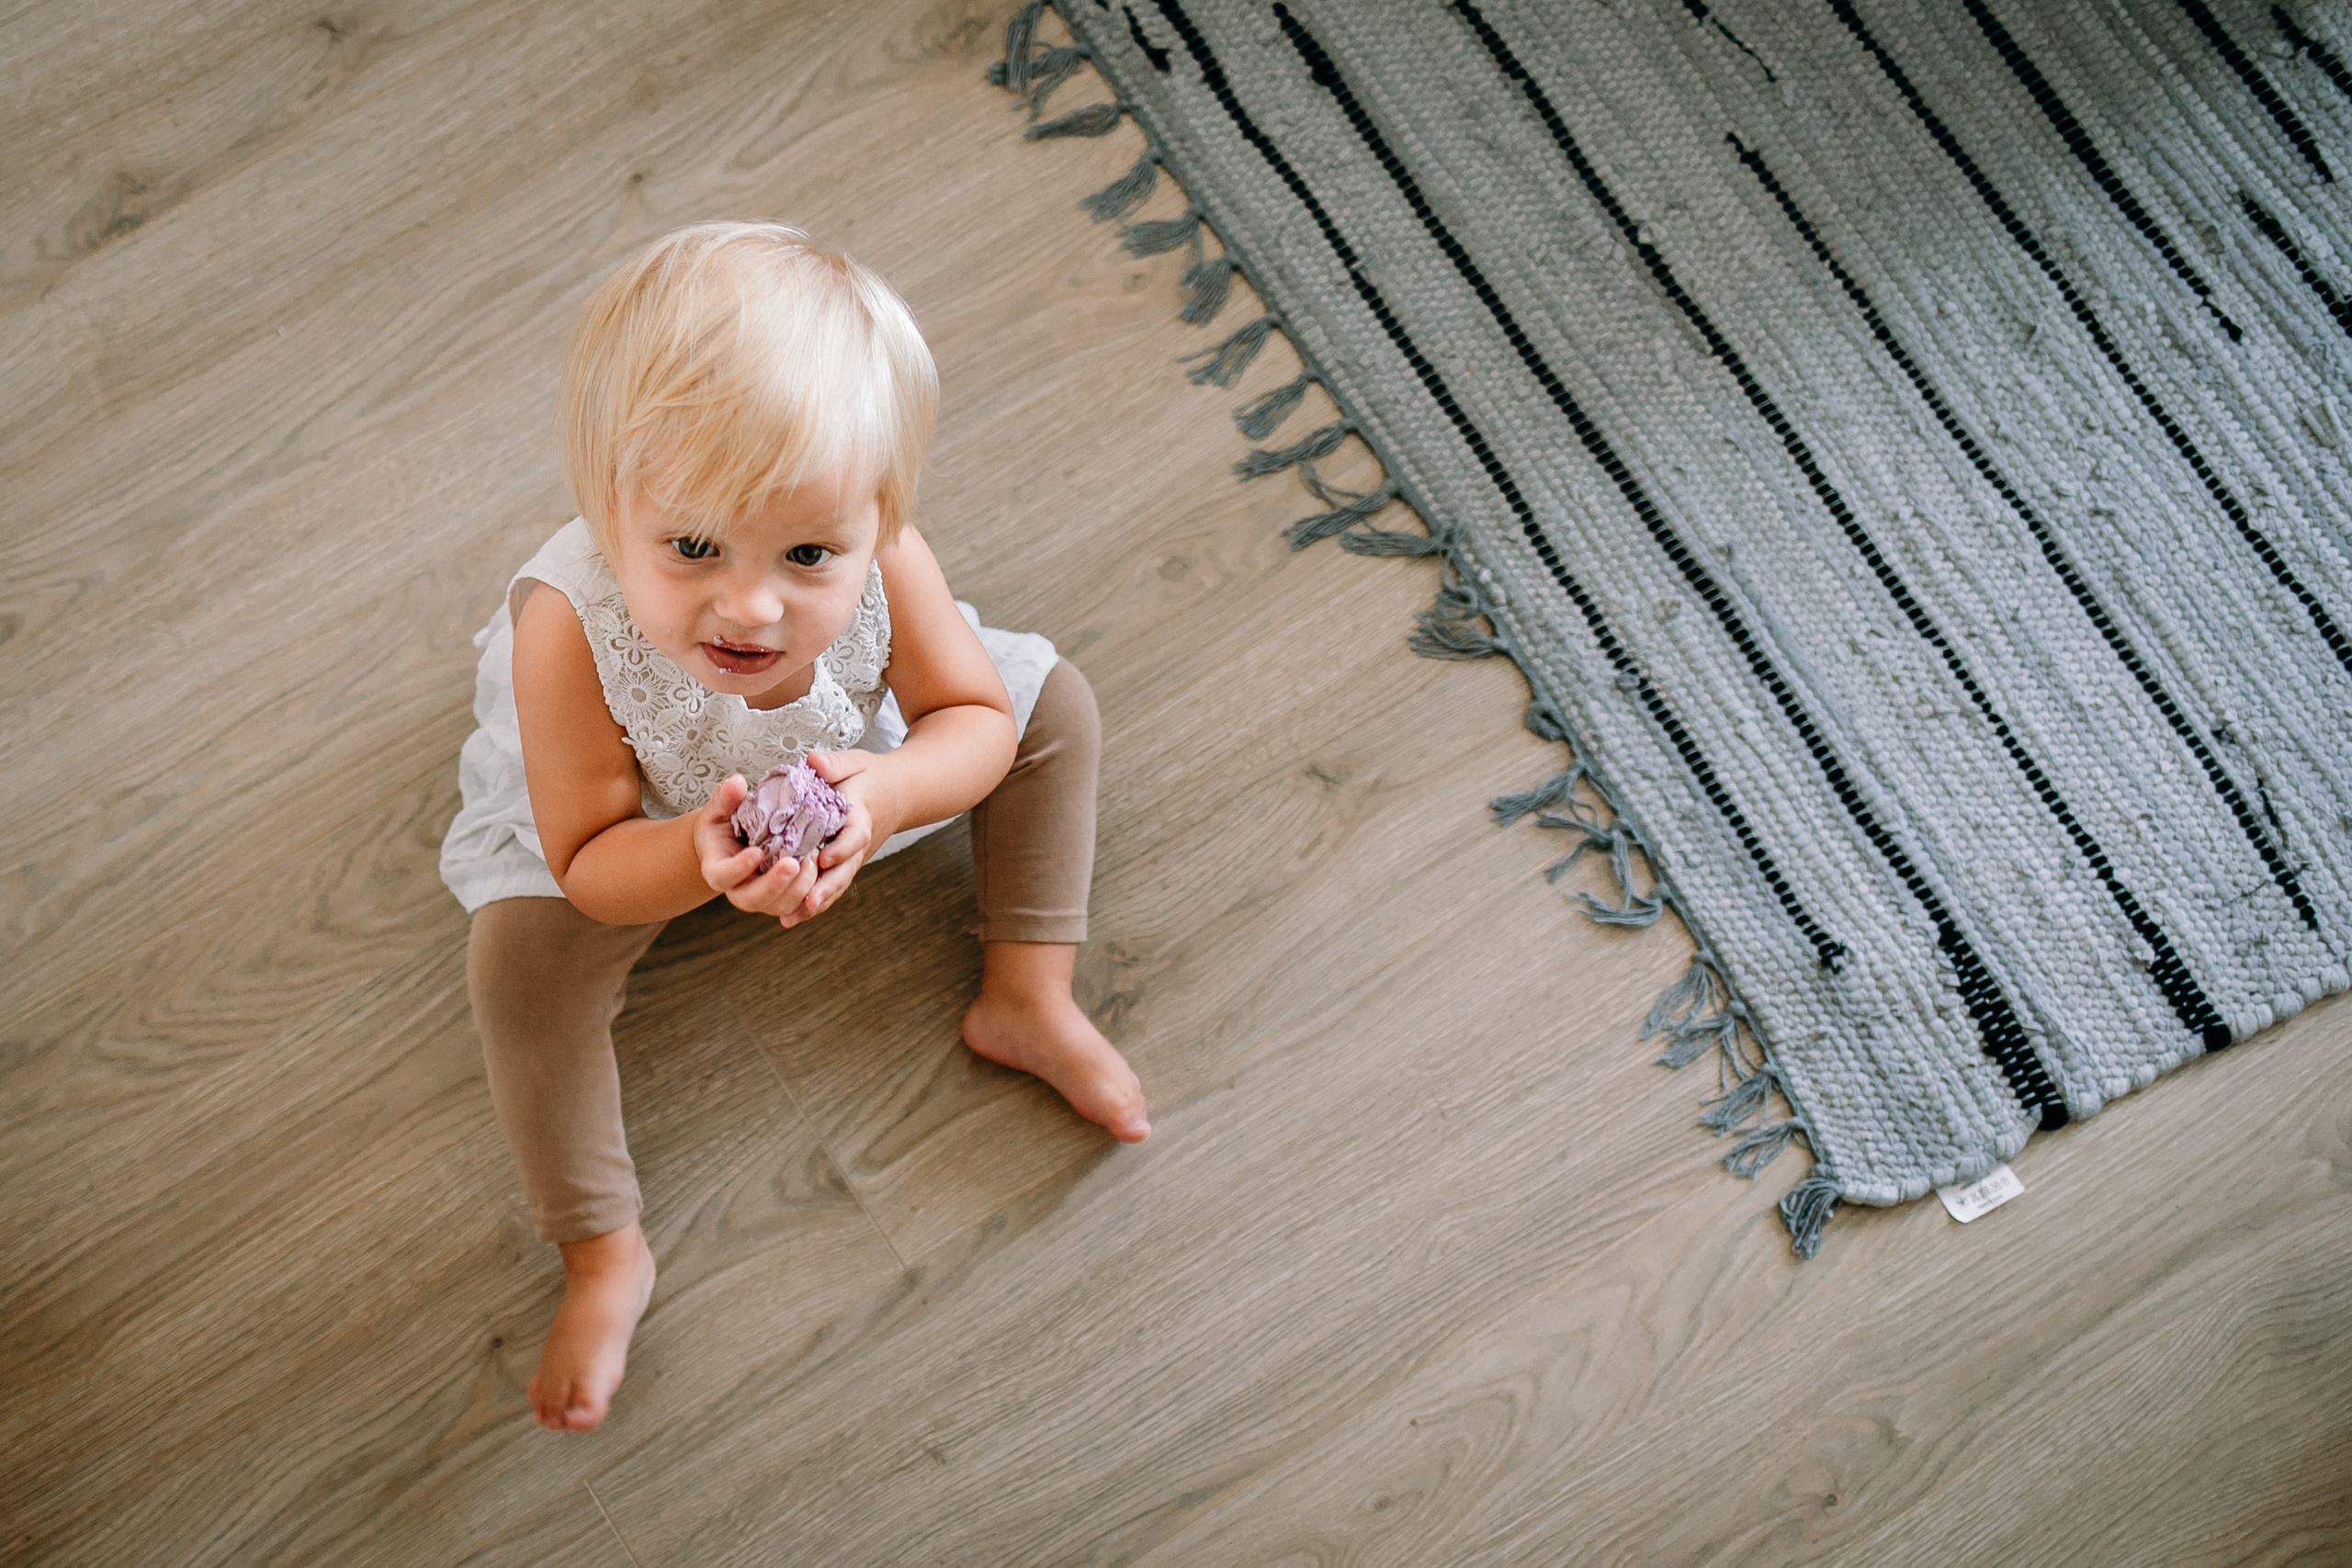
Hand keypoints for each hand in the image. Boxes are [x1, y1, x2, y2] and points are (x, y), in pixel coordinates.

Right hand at [693, 774, 823, 920]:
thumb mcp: (721, 808)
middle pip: (751, 898)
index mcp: (717, 868)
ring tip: (811, 861)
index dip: (738, 868)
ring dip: (798, 888)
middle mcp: (737, 890)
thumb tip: (736, 783)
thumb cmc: (725, 822)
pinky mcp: (780, 900)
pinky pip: (796, 906)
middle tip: (794, 863)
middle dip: (775, 884)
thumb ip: (725, 797)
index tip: (757, 852)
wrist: (735, 841)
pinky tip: (821, 872)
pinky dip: (810, 894)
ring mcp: (760, 898)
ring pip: (778, 906)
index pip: (721, 875)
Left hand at [778, 751, 891, 929]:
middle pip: (846, 868)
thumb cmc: (871, 776)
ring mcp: (853, 856)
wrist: (899, 793)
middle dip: (827, 886)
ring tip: (795, 916)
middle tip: (808, 900)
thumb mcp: (856, 762)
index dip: (840, 847)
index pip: (854, 834)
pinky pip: (832, 886)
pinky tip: (793, 917)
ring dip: (819, 900)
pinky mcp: (845, 864)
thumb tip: (814, 762)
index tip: (824, 857)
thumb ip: (835, 764)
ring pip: (838, 882)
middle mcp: (857, 842)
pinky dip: (816, 902)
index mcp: (860, 816)